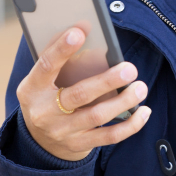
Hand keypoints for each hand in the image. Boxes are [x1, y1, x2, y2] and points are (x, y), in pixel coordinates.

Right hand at [16, 27, 150, 161]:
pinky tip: (143, 112)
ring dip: (124, 101)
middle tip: (130, 68)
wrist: (38, 141)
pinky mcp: (78, 145)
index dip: (61, 49)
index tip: (79, 31)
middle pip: (79, 94)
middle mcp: (44, 112)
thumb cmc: (46, 98)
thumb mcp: (42, 81)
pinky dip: (130, 125)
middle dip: (107, 81)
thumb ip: (59, 60)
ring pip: (97, 116)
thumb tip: (85, 30)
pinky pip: (109, 136)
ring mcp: (62, 131)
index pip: (46, 66)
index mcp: (32, 89)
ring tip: (140, 87)